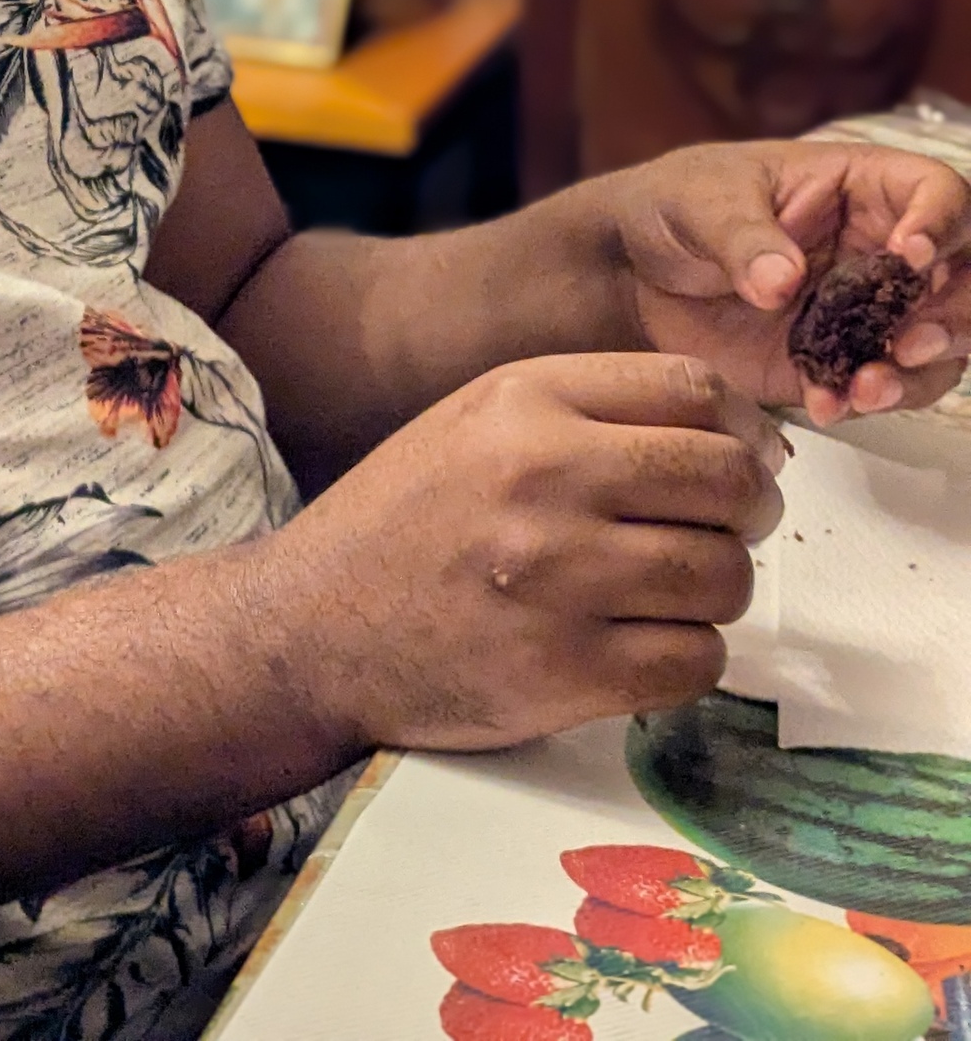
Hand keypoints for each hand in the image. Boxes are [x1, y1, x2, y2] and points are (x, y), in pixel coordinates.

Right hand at [269, 352, 782, 752]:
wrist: (314, 628)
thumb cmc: (406, 519)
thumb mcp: (477, 420)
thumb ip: (591, 412)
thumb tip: (734, 437)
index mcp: (525, 400)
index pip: (694, 390)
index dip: (746, 428)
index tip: (749, 457)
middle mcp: (546, 476)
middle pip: (728, 481)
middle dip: (750, 509)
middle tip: (727, 529)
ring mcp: (558, 579)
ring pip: (724, 577)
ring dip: (717, 590)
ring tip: (671, 591)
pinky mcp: (566, 674)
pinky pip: (695, 662)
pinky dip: (687, 658)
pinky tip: (644, 645)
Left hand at [591, 140, 970, 424]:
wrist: (629, 275)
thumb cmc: (671, 208)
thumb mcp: (699, 201)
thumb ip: (742, 236)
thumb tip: (782, 280)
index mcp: (858, 186)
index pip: (937, 194)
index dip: (941, 224)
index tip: (910, 257)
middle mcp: (877, 246)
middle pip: (962, 276)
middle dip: (954, 314)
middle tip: (909, 341)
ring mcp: (864, 308)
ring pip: (937, 342)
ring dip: (918, 371)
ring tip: (868, 386)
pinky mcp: (838, 359)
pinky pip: (882, 385)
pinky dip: (866, 400)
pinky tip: (826, 404)